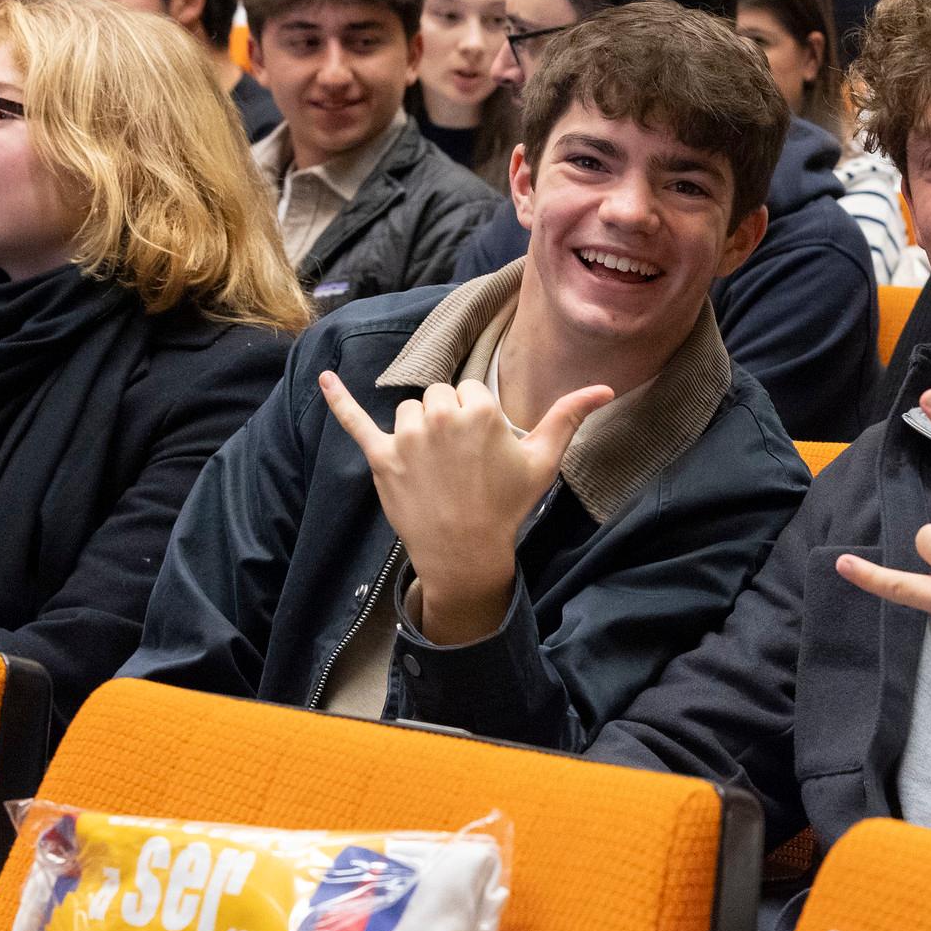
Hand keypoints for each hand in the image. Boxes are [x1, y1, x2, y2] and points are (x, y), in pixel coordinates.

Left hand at [320, 373, 612, 634]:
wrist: (466, 552)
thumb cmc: (507, 505)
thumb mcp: (544, 460)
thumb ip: (569, 417)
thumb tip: (606, 388)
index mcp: (479, 410)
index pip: (471, 391)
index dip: (479, 419)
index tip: (484, 451)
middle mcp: (440, 416)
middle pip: (439, 397)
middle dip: (450, 421)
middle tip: (462, 464)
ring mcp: (407, 437)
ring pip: (410, 410)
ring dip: (420, 429)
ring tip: (436, 467)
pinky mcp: (380, 457)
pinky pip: (355, 420)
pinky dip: (338, 399)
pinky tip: (324, 378)